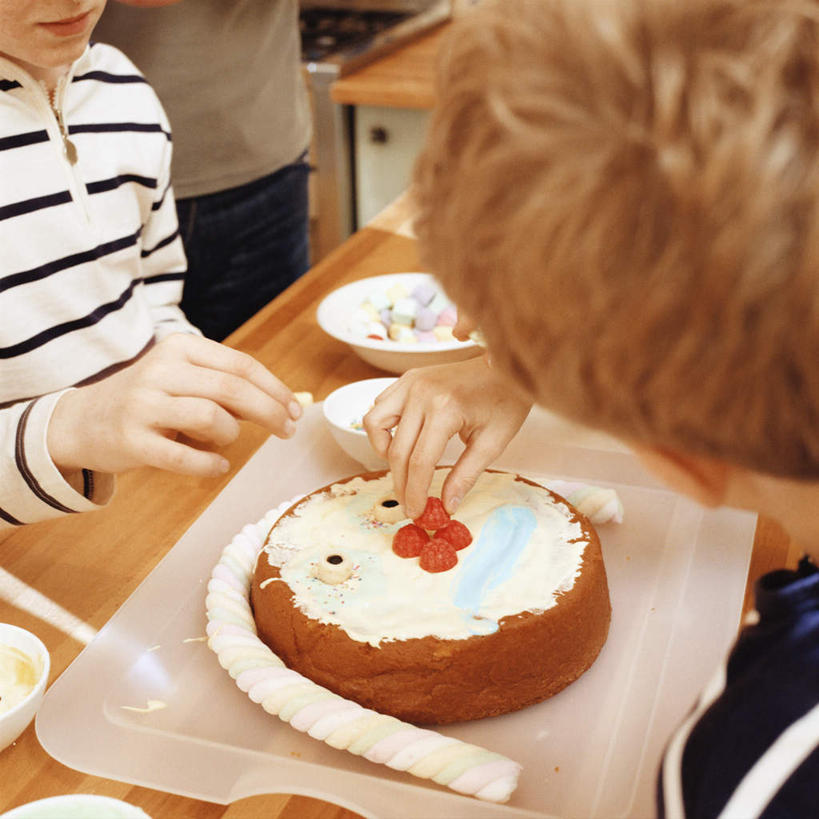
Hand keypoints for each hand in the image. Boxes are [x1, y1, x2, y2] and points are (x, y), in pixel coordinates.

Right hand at [47, 333, 301, 477]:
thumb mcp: (186, 380)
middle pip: (233, 389)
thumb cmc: (151, 400)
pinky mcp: (132, 440)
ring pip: (212, 418)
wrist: (83, 421)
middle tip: (287, 431)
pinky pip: (185, 457)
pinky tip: (217, 465)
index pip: (241, 365)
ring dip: (230, 435)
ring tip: (223, 441)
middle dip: (270, 411)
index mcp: (180, 348)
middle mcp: (161, 370)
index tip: (295, 409)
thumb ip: (228, 388)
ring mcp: (143, 405)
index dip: (275, 389)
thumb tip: (283, 405)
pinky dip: (210, 464)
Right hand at [364, 356, 531, 517]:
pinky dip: (383, 427)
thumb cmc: (505, 400)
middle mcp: (420, 393)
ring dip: (383, 451)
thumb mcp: (492, 442)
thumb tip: (447, 506)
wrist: (505, 364)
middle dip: (400, 484)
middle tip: (409, 504)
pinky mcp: (407, 379)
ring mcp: (410, 383)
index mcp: (444, 408)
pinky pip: (380, 407)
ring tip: (402, 467)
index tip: (417, 513)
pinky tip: (403, 441)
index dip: (415, 492)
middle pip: (397, 451)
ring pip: (374, 424)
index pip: (420, 462)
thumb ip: (466, 475)